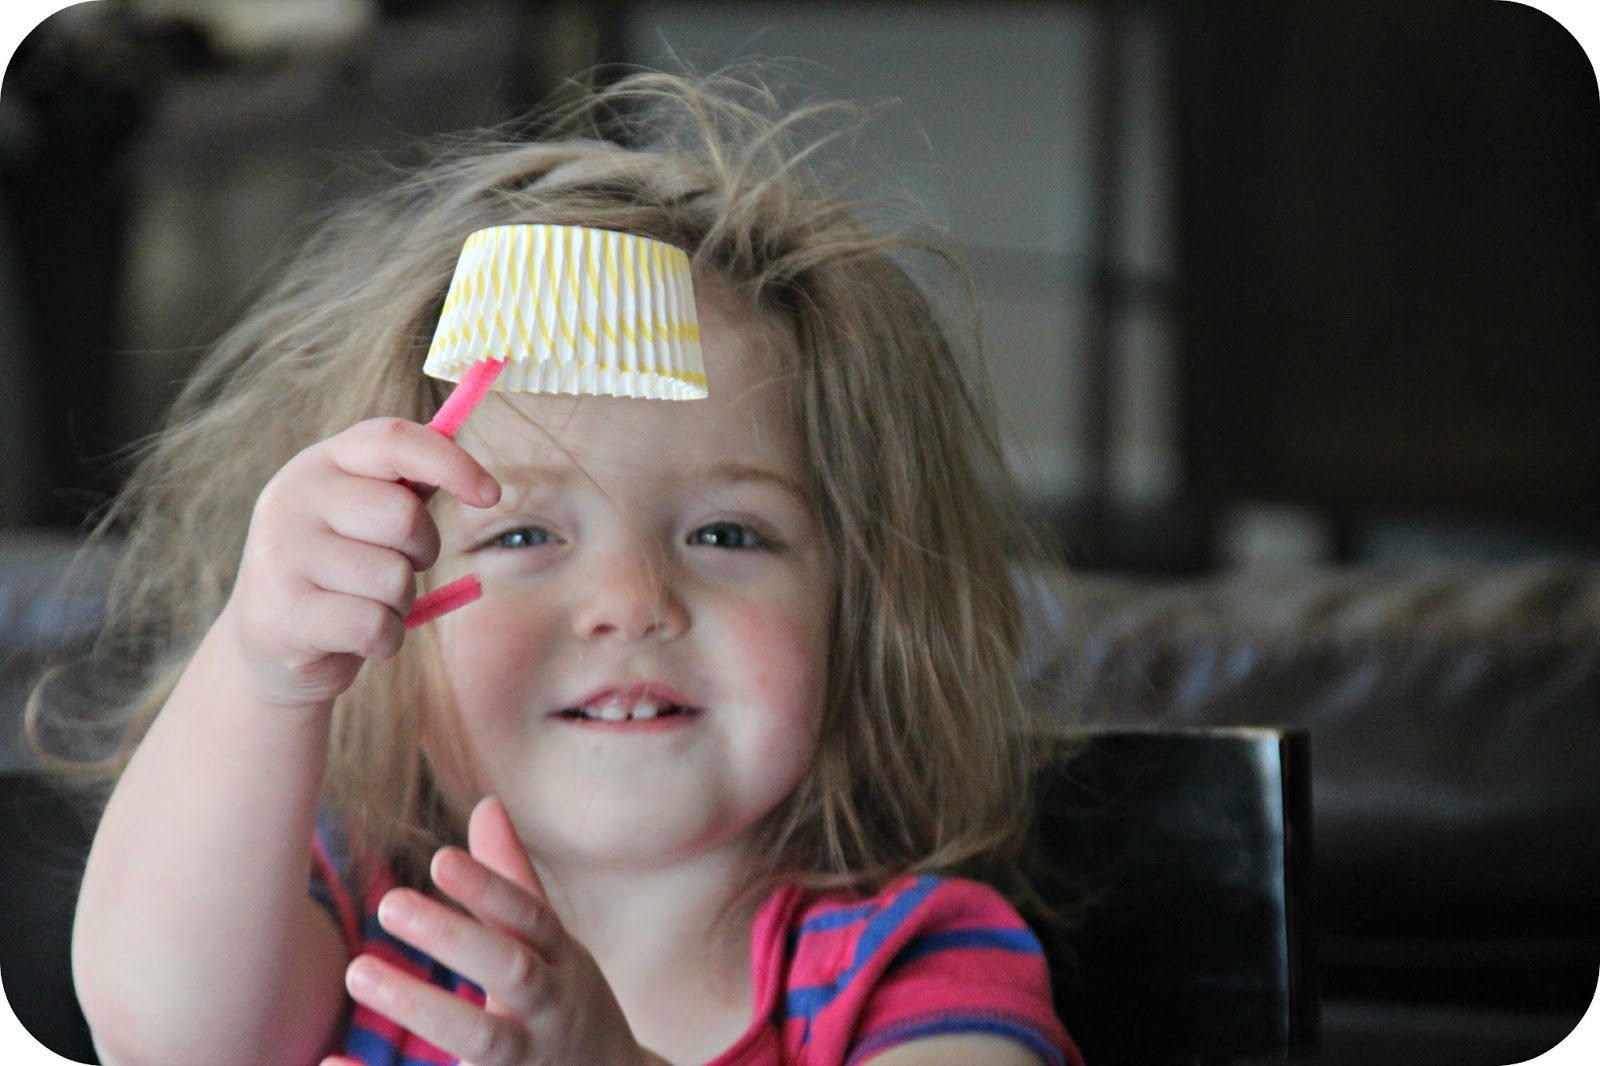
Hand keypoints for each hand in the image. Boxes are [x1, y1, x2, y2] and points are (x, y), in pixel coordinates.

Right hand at [223, 417, 498, 708]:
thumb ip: (407, 487)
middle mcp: (292, 499)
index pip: (393, 440)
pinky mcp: (283, 615)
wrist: (272, 640)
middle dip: (422, 552)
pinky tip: (356, 637)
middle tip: (399, 566)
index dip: (451, 462)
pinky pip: (375, 626)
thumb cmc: (341, 568)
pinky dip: (385, 639)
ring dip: (399, 603)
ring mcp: (280, 556)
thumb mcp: (364, 514)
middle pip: (404, 517)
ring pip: (394, 579)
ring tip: (364, 602)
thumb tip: (473, 474)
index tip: (491, 494)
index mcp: (320, 464)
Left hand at [325, 796, 657, 1065]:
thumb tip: (487, 804)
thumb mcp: (553, 945)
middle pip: (510, 970)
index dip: (490, 887)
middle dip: (455, 938)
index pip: (530, 916)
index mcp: (560, 961)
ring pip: (481, 1039)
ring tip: (358, 970)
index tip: (441, 858)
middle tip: (389, 902)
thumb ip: (512, 881)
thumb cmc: (564, 1004)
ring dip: (423, 1005)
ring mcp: (526, 1061)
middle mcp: (548, 1009)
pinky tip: (329, 1060)